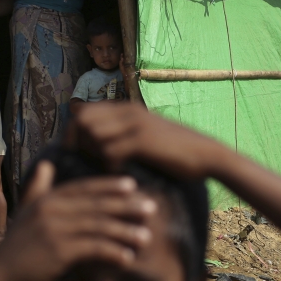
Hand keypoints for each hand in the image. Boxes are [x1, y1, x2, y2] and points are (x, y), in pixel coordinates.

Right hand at [0, 162, 156, 280]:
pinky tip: (128, 258)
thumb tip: (47, 165)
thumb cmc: (15, 249)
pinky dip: (113, 252)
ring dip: (126, 231)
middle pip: (97, 204)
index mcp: (47, 200)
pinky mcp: (58, 251)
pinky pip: (94, 248)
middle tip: (151, 208)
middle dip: (126, 206)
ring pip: (100, 226)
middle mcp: (51, 210)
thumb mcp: (26, 213)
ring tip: (146, 237)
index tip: (132, 186)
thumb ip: (38, 189)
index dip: (109, 186)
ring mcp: (55, 229)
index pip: (84, 188)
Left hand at [67, 102, 221, 178]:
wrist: (206, 155)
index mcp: (126, 108)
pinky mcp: (143, 140)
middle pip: (83, 120)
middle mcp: (128, 111)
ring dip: (92, 154)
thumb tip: (96, 142)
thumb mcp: (145, 135)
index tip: (79, 154)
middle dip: (78, 143)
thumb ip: (124, 133)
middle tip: (87, 163)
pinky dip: (108, 165)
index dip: (75, 134)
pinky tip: (119, 172)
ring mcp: (135, 124)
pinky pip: (110, 151)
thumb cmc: (174, 151)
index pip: (84, 112)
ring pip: (93, 134)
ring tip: (104, 167)